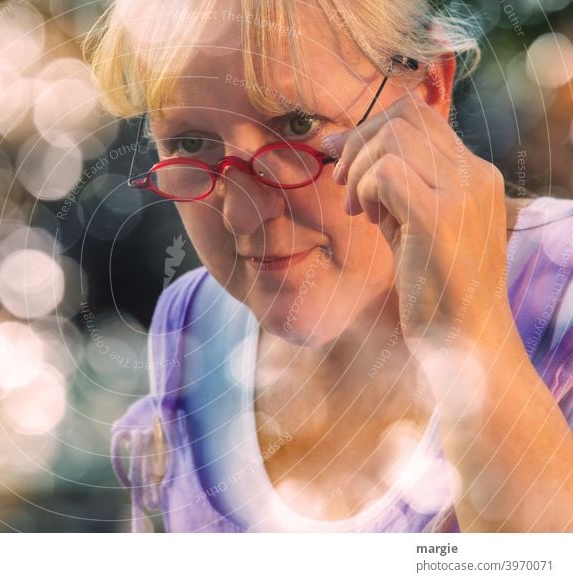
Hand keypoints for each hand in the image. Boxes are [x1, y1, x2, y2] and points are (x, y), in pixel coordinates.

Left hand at [320, 92, 514, 350]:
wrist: (466, 344)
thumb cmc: (436, 291)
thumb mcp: (415, 227)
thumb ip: (395, 189)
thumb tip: (349, 151)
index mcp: (474, 175)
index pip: (419, 116)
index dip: (368, 129)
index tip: (337, 157)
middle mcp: (475, 176)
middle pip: (404, 116)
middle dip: (358, 143)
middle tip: (342, 186)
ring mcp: (462, 194)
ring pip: (394, 137)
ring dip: (361, 169)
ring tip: (359, 211)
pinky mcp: (440, 219)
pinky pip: (388, 172)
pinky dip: (365, 190)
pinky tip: (369, 221)